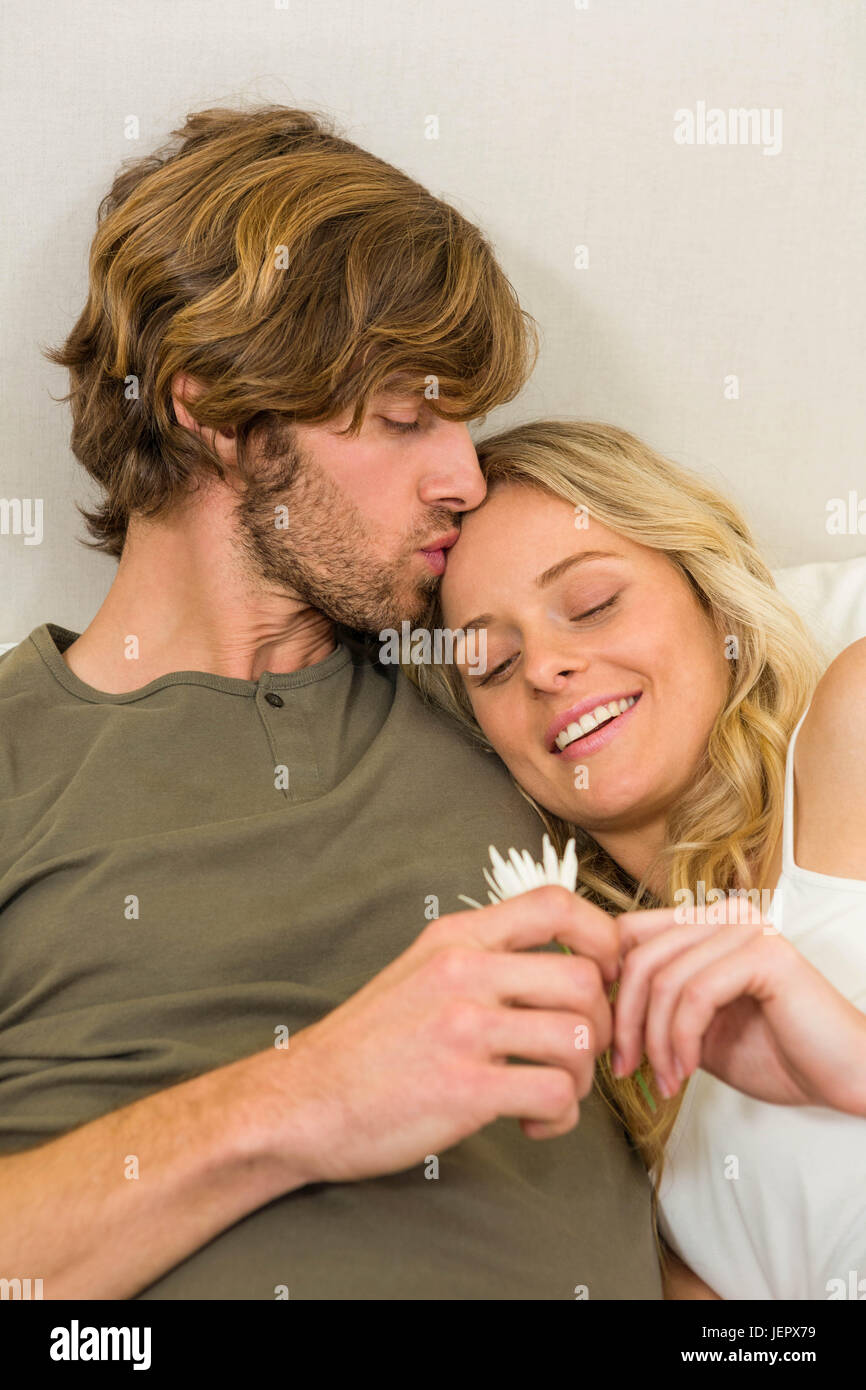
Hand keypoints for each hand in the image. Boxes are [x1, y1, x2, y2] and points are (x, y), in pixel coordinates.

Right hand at [272, 885, 618, 1184]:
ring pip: (579, 1037)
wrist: (301, 1102)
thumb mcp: (420, 972)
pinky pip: (557, 1093)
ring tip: (553, 1091)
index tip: (607, 973)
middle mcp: (463, 972)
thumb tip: (564, 966)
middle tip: (579, 1054)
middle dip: (601, 1023)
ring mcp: (464, 1028)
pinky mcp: (465, 1088)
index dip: (602, 934)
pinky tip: (531, 1124)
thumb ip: (483, 960)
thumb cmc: (367, 1047)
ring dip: (584, 1076)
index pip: (555, 902)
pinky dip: (560, 1117)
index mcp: (455, 938)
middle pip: (584, 977)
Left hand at [613, 908, 865, 1111]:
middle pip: (639, 957)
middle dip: (625, 1022)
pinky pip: (696, 994)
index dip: (606, 984)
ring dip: (655, 1041)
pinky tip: (685, 1071)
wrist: (840, 1078)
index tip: (604, 1037)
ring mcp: (746, 928)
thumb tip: (594, 1006)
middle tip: (626, 1069)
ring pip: (664, 979)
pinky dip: (681, 1040)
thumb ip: (654, 1004)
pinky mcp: (765, 954)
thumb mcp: (693, 1026)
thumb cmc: (774, 1054)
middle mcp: (724, 914)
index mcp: (704, 923)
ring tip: (663, 1080)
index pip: (627, 932)